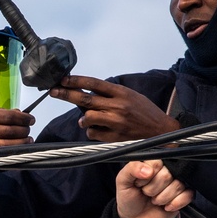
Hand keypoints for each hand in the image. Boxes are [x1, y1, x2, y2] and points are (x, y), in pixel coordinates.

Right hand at [0, 104, 33, 151]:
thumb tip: (18, 113)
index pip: (6, 115)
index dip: (22, 118)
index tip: (31, 119)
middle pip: (7, 129)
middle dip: (23, 130)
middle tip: (29, 130)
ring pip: (4, 144)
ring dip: (20, 143)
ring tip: (28, 140)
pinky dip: (10, 152)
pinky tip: (17, 150)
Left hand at [49, 75, 180, 141]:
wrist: (163, 132)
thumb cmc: (145, 112)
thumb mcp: (131, 96)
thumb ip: (110, 94)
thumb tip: (86, 92)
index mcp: (121, 93)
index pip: (93, 84)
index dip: (76, 81)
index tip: (62, 79)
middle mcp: (118, 106)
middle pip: (85, 100)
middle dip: (66, 94)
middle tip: (53, 91)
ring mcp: (116, 123)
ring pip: (87, 118)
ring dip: (83, 119)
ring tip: (86, 120)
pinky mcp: (115, 138)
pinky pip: (94, 134)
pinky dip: (92, 132)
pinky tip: (100, 130)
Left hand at [115, 160, 192, 217]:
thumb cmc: (129, 197)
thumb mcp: (123, 181)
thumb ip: (132, 169)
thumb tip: (148, 170)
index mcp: (152, 163)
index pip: (158, 162)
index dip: (148, 175)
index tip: (139, 183)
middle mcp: (166, 171)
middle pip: (168, 174)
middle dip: (153, 188)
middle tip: (146, 193)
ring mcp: (176, 183)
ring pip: (178, 185)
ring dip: (162, 197)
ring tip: (154, 200)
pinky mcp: (184, 195)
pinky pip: (188, 195)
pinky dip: (176, 203)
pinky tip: (166, 206)